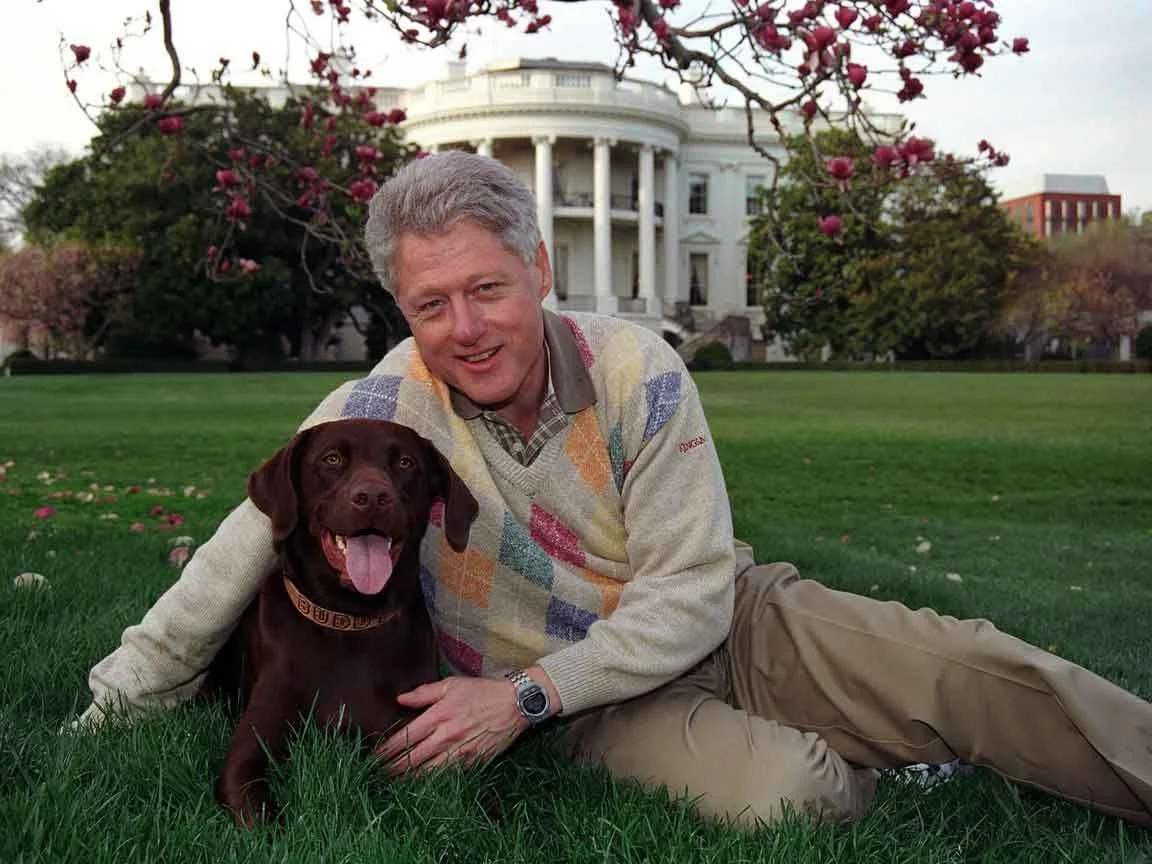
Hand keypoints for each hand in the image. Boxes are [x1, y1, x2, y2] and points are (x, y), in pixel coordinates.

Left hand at [375, 676, 525, 775]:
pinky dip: (432, 782)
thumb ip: (424, 693)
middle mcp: (446, 736)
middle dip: (392, 769)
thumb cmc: (482, 692)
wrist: (514, 704)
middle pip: (412, 759)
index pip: (405, 737)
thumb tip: (400, 699)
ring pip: (427, 772)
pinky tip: (421, 786)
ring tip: (392, 784)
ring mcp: (459, 752)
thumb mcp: (452, 685)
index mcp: (438, 715)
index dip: (387, 750)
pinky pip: (447, 776)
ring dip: (408, 779)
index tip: (373, 757)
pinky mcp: (472, 762)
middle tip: (376, 776)